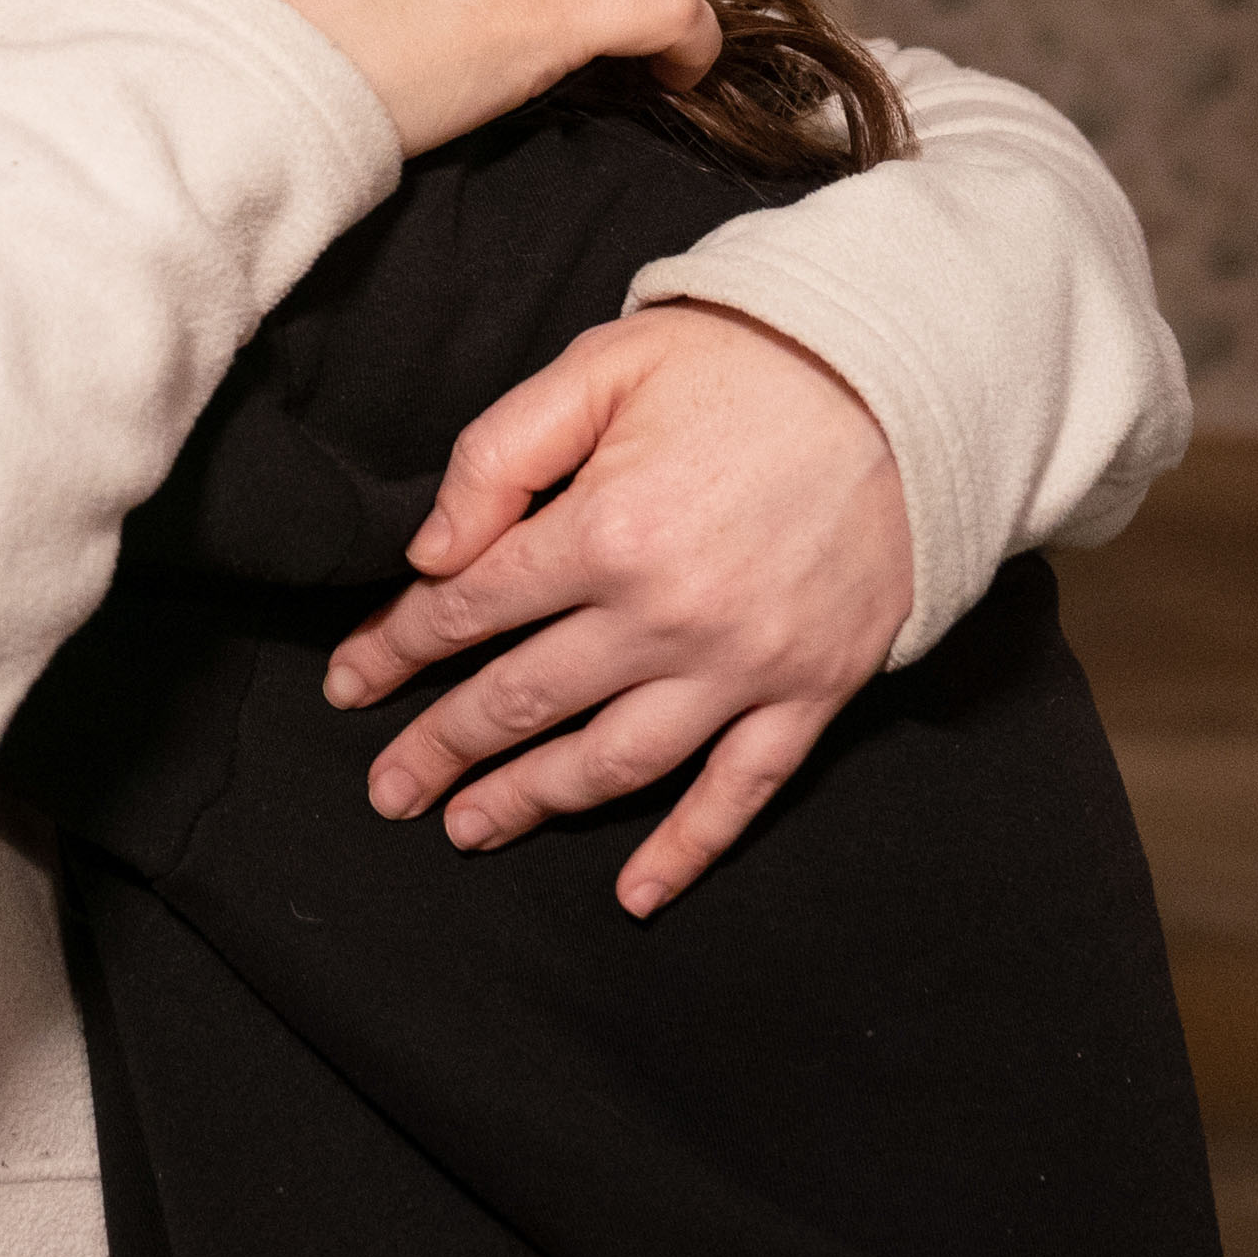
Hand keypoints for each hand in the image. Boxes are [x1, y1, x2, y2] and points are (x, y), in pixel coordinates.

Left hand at [320, 300, 909, 916]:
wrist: (908, 382)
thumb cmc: (744, 364)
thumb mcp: (604, 365)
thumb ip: (501, 452)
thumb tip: (428, 552)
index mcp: (606, 530)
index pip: (468, 609)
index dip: (396, 649)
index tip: (349, 684)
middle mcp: (667, 616)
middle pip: (522, 700)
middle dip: (440, 747)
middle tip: (386, 790)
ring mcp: (744, 667)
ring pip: (613, 762)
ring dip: (531, 803)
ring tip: (467, 828)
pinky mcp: (812, 691)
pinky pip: (740, 791)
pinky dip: (688, 849)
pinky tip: (637, 893)